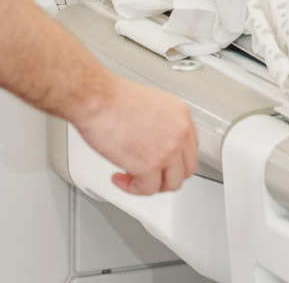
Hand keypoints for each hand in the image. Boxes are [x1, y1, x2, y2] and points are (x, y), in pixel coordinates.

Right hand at [73, 78, 198, 194]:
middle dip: (165, 176)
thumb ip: (162, 126)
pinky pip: (147, 190)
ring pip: (170, 184)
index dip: (174, 160)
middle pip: (185, 169)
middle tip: (148, 175)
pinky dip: (131, 188)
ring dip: (150, 185)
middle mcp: (180, 132)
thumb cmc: (114, 99)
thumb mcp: (151, 105)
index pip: (190, 148)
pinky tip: (119, 177)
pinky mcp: (150, 166)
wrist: (98, 99)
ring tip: (132, 177)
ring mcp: (168, 150)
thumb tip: (157, 144)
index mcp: (181, 115)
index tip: (162, 164)